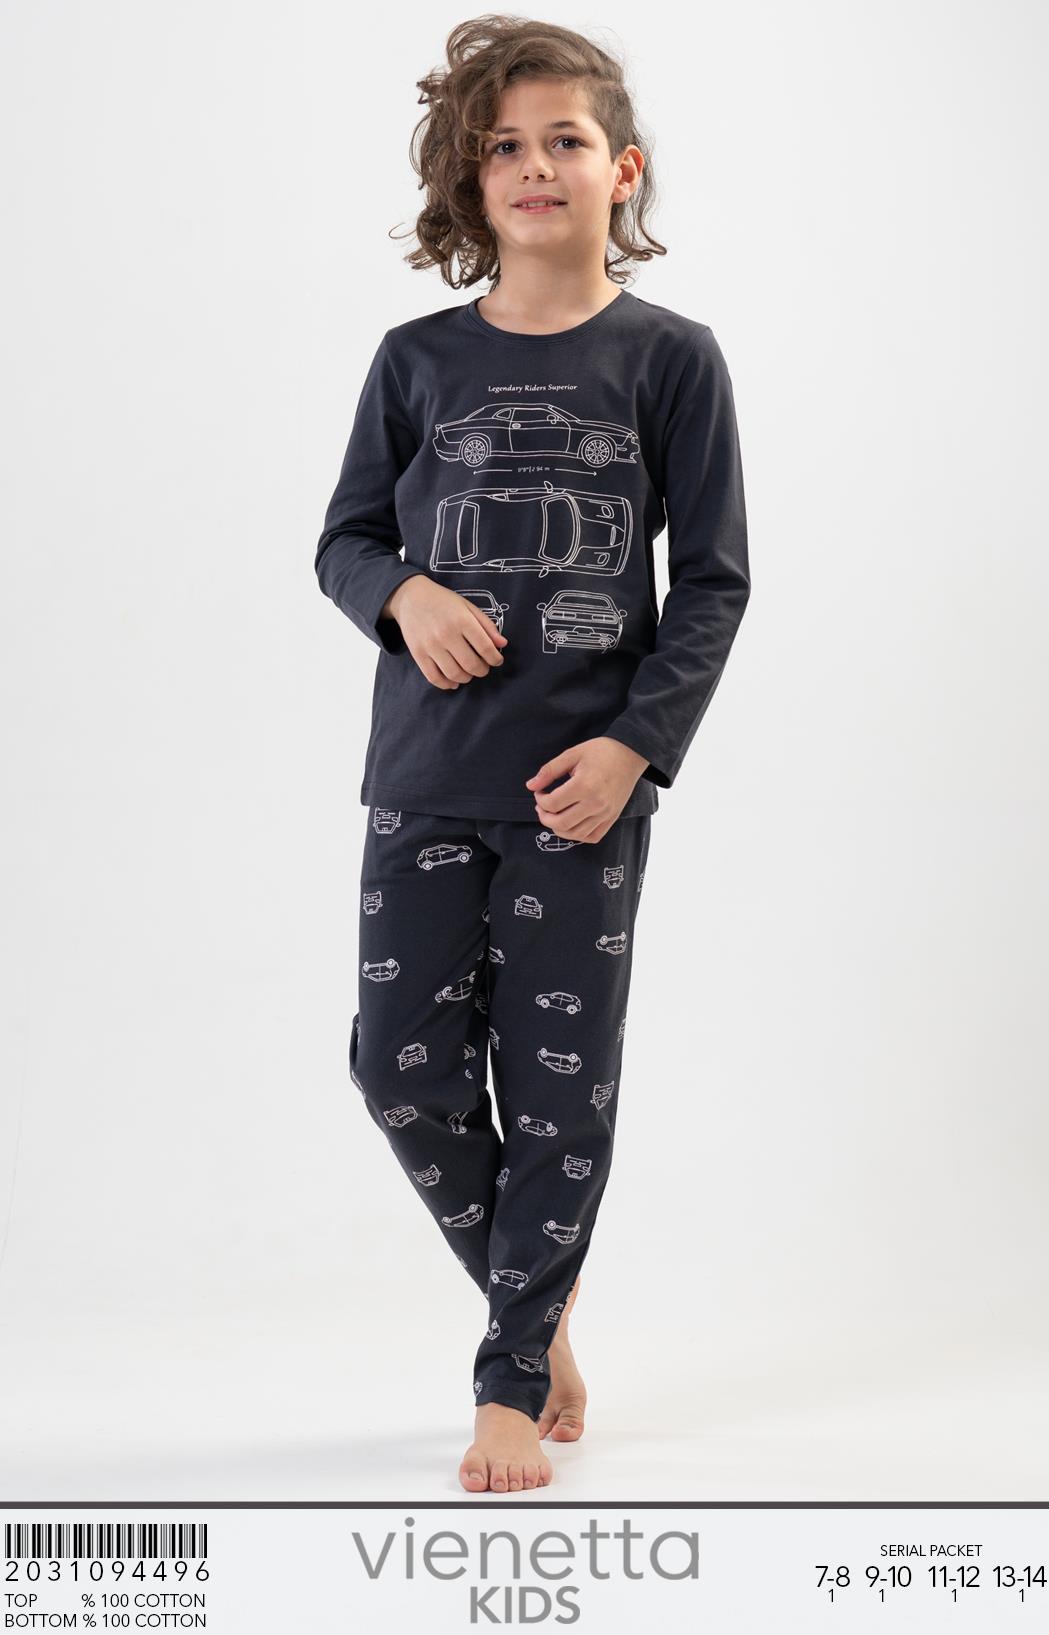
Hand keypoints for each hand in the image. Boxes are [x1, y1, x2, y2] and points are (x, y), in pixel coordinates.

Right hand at [382, 575, 507, 687]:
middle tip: (483, 667)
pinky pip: (434, 677)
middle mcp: (446, 634)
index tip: (497, 660)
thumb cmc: (443, 602)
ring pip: (454, 674)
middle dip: (482, 670)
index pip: (485, 648)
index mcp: (462, 620)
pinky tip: (453, 682)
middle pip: (471, 664)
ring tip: (468, 672)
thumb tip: (502, 645)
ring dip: (466, 678)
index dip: (495, 659)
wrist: (410, 597)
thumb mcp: (468, 607)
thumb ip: (487, 625)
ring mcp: (430, 646)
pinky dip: (446, 684)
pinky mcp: (418, 654)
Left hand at [525, 738, 649, 842]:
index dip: (540, 800)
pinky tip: (570, 824)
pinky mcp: (612, 818)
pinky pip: (592, 837)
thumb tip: (531, 786)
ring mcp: (605, 814)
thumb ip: (549, 770)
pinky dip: (577, 835)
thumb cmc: (601, 751)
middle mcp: (596, 804)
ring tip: (553, 815)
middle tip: (542, 807)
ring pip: (575, 834)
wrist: (631, 754)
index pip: (553, 804)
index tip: (539, 792)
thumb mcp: (572, 754)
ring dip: (558, 828)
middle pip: (561, 823)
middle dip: (544, 817)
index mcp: (584, 785)